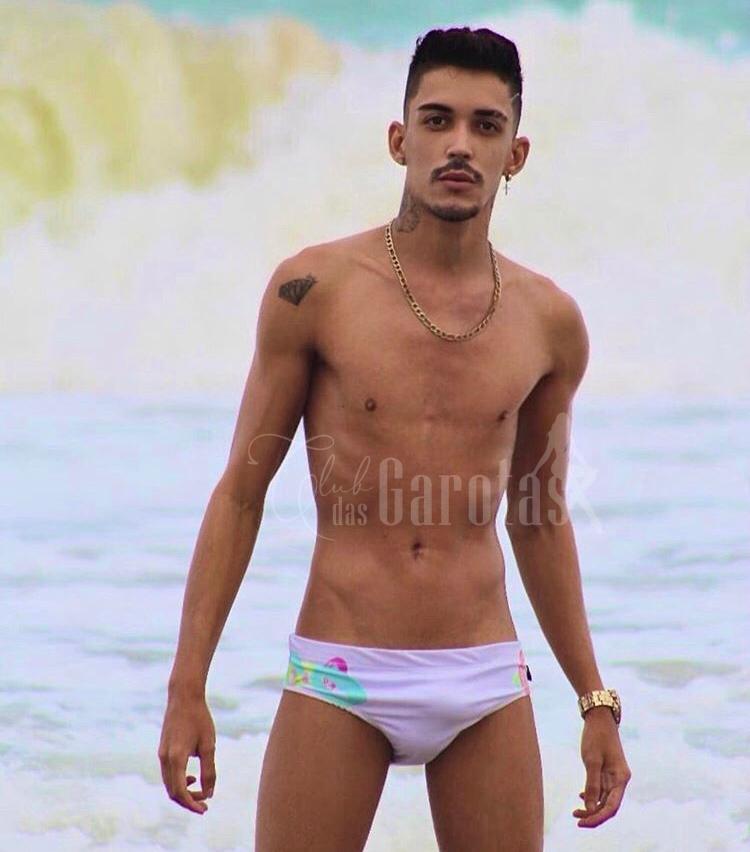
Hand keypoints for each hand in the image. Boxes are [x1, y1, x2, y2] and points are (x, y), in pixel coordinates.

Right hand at [158, 693, 216, 813]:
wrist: (184, 696)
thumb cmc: (199, 718)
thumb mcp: (208, 745)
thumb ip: (209, 770)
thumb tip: (210, 793)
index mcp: (176, 758)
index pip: (180, 792)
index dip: (192, 804)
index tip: (205, 808)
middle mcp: (164, 758)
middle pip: (172, 791)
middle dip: (188, 801)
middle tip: (205, 804)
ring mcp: (161, 754)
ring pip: (169, 783)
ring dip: (183, 792)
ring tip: (201, 790)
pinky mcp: (162, 750)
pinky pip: (168, 773)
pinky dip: (179, 781)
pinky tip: (192, 775)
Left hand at [572, 708, 630, 827]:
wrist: (599, 718)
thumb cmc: (596, 737)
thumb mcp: (591, 760)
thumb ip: (592, 785)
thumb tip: (590, 809)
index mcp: (621, 778)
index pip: (611, 807)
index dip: (597, 818)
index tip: (582, 823)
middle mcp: (620, 780)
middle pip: (608, 806)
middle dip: (593, 815)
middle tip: (576, 819)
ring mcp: (614, 776)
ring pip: (605, 799)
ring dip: (592, 807)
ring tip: (575, 811)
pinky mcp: (608, 771)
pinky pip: (602, 790)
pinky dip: (592, 795)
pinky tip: (582, 796)